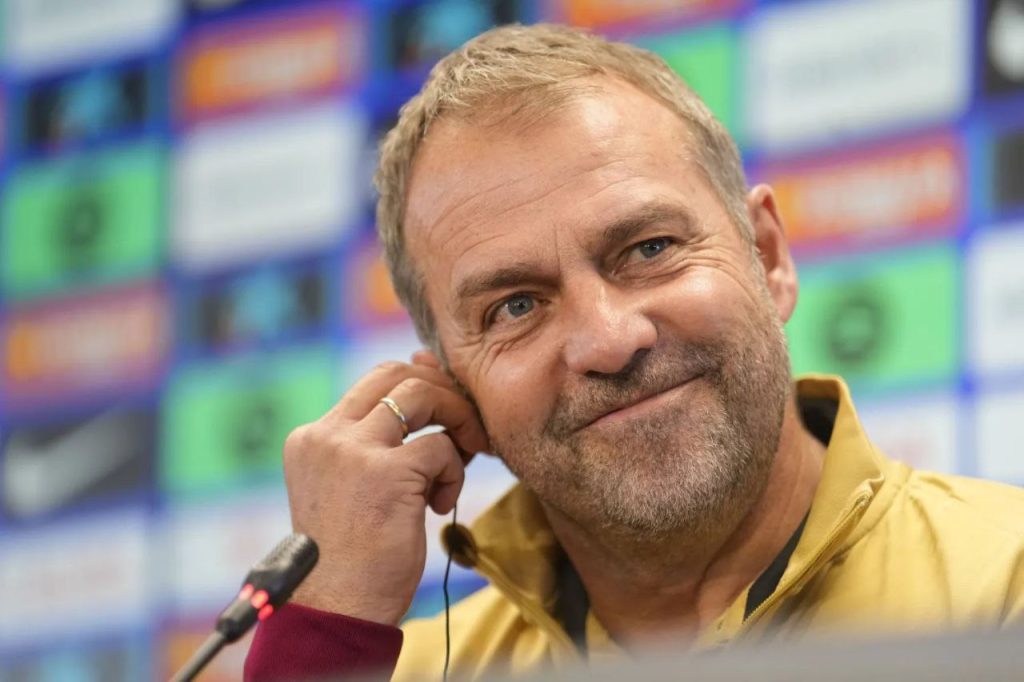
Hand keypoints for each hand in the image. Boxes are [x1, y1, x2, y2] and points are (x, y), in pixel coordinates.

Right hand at [282, 350, 487, 625]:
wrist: (337, 609)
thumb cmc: (352, 554)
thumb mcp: (356, 485)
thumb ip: (381, 439)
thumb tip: (424, 379)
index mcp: (313, 437)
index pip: (375, 381)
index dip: (422, 385)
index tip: (447, 415)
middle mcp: (326, 436)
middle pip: (398, 373)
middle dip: (444, 393)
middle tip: (466, 430)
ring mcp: (352, 451)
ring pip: (422, 395)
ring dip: (456, 420)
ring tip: (463, 457)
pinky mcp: (384, 473)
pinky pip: (441, 447)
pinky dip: (455, 472)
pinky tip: (440, 505)